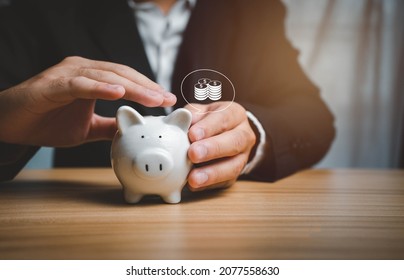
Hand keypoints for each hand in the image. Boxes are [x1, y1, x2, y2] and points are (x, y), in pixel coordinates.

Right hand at [0, 56, 175, 146]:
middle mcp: (82, 70)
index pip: (126, 79)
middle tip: (167, 99)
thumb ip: (109, 126)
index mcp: (92, 78)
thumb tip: (131, 130)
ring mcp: (67, 74)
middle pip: (122, 75)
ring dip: (132, 87)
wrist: (11, 125)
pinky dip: (100, 87)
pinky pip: (80, 84)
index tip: (167, 100)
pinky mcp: (52, 85)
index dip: (148, 88)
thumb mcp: (87, 128)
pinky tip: (119, 93)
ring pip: (106, 77)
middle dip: (147, 87)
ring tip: (153, 98)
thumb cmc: (47, 122)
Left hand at [185, 102, 255, 190]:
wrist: (223, 134)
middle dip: (213, 149)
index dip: (209, 127)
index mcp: (235, 114)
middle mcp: (244, 135)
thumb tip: (181, 122)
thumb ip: (191, 116)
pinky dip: (209, 185)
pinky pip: (225, 182)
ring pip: (233, 166)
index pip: (224, 118)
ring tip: (193, 178)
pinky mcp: (235, 175)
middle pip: (234, 142)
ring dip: (212, 174)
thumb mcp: (200, 112)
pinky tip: (195, 186)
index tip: (193, 134)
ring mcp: (243, 157)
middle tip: (193, 154)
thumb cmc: (208, 121)